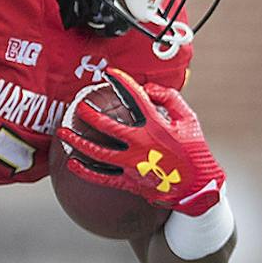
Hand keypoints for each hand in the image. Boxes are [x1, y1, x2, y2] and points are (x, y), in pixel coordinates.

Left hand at [59, 68, 224, 214]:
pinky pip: (102, 177)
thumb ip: (169, 98)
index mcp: (156, 127)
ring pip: (98, 153)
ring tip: (63, 133)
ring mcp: (133, 165)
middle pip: (107, 127)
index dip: (122, 83)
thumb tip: (148, 87)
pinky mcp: (130, 182)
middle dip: (89, 115)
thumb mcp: (189, 120)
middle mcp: (141, 145)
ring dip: (78, 142)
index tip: (110, 74)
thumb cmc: (195, 152)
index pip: (136, 98)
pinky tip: (73, 163)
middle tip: (79, 107)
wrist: (198, 188)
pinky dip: (86, 171)